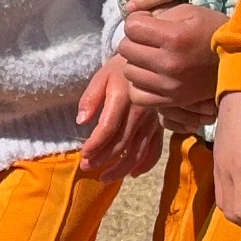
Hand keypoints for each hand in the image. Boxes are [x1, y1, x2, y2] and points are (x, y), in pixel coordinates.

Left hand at [75, 60, 167, 183]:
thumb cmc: (121, 69)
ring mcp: (152, 120)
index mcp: (123, 98)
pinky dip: (145, 164)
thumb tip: (81, 121)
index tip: (84, 156)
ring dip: (121, 168)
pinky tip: (132, 173)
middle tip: (87, 168)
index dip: (95, 145)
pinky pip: (155, 149)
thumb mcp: (101, 76)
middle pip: (122, 143)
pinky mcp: (159, 125)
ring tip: (104, 178)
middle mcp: (140, 112)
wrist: (150, 62)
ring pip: (138, 151)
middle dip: (103, 159)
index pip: (108, 127)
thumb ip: (90, 98)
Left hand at [118, 0, 220, 123]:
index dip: (136, 22)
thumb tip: (133, 23)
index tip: (148, 24)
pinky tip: (151, 77)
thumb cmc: (212, 31)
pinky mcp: (171, 101)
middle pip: (126, 49)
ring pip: (129, 72)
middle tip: (148, 41)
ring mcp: (169, 85)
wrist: (239, 61)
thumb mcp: (189, 12)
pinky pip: (137, 95)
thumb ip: (158, 15)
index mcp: (174, 37)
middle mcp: (169, 63)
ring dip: (136, 63)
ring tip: (151, 59)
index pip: (131, 27)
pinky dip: (140, 85)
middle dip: (134, 41)